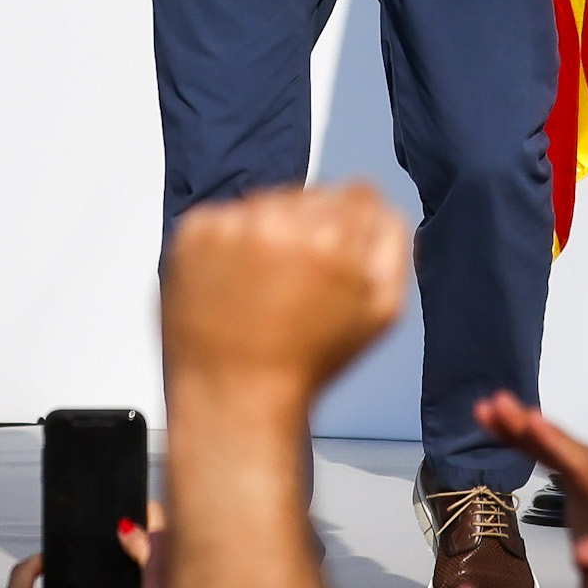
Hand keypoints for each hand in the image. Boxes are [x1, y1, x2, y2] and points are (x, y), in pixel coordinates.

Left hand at [161, 184, 408, 404]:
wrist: (232, 393)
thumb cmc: (304, 363)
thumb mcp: (381, 312)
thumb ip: (393, 246)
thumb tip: (382, 207)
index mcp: (333, 237)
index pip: (358, 193)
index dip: (352, 227)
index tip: (337, 253)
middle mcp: (280, 222)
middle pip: (312, 195)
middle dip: (311, 229)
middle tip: (298, 281)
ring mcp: (231, 225)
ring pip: (267, 202)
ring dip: (269, 232)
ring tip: (263, 286)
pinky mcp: (194, 232)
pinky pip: (224, 216)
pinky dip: (229, 243)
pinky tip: (234, 282)